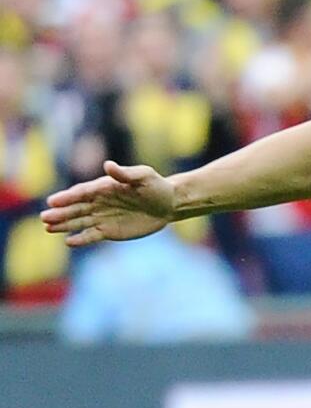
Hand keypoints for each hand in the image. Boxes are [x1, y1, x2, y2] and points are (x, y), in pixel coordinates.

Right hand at [41, 161, 175, 246]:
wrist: (168, 204)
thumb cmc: (156, 186)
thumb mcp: (143, 176)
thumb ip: (125, 173)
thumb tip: (108, 165)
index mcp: (104, 187)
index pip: (82, 192)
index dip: (67, 197)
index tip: (52, 201)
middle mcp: (99, 202)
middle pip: (76, 208)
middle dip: (60, 213)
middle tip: (44, 217)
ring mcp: (102, 217)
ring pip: (79, 222)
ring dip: (64, 225)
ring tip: (48, 228)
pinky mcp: (108, 231)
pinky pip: (91, 235)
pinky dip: (80, 239)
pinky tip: (69, 242)